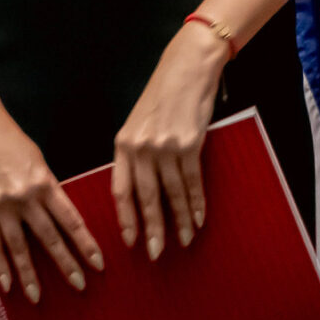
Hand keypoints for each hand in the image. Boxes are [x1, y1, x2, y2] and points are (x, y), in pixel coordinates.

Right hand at [0, 101, 104, 302]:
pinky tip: (6, 285)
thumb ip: (48, 188)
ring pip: (19, 247)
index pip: (71, 220)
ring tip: (38, 296)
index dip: (85, 243)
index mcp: (46, 182)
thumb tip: (59, 215)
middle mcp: (25, 197)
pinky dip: (0, 265)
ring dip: (30, 274)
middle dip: (66, 263)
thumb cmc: (12, 141)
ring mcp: (1, 206)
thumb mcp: (39, 161)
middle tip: (80, 284)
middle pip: (50, 237)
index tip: (98, 262)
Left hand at [112, 20, 226, 258]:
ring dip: (180, 220)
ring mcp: (166, 147)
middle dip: (152, 229)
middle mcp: (141, 148)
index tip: (130, 240)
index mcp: (124, 144)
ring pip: (172, 193)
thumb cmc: (164, 94)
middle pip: (147, 198)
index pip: (121, 190)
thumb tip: (140, 186)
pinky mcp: (191, 143)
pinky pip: (193, 180)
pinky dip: (197, 202)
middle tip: (156, 253)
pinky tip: (199, 217)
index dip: (126, 218)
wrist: (189, 66)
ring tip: (184, 240)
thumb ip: (136, 151)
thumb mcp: (140, 122)